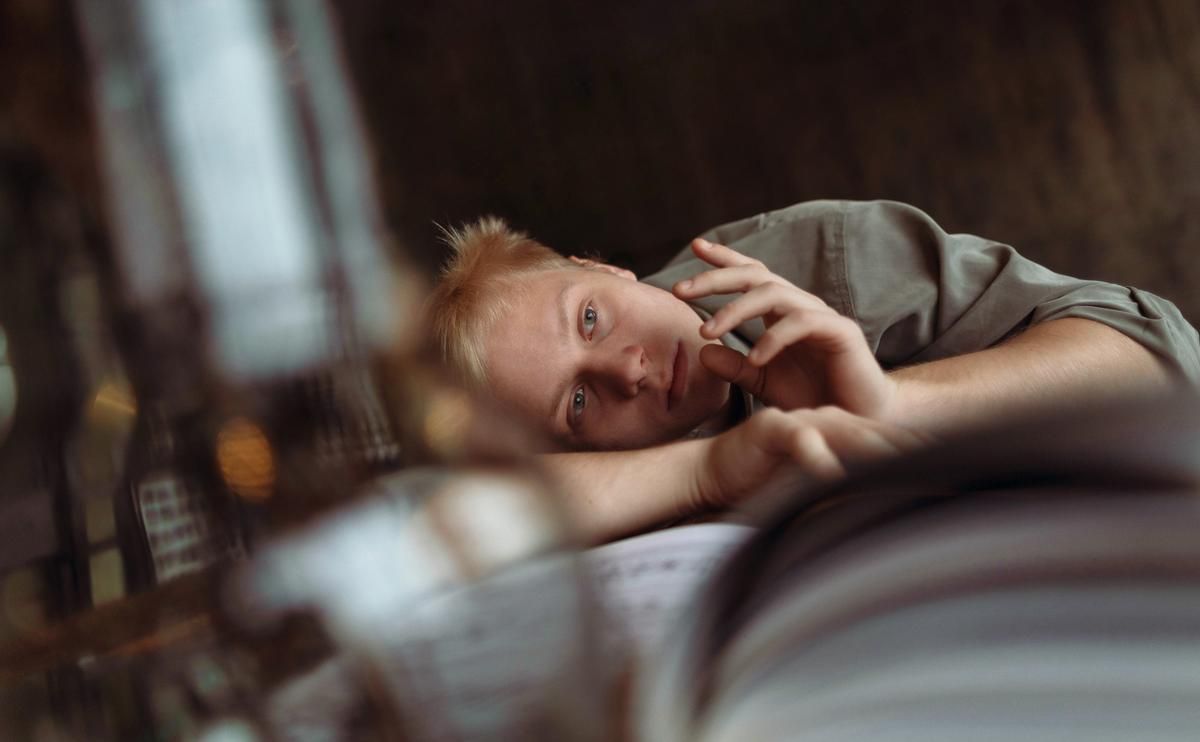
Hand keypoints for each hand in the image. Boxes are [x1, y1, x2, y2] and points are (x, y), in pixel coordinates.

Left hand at [673, 238, 895, 417]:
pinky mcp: (841, 333)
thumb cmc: (813, 399)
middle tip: (680, 289)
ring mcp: (822, 317)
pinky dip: (773, 339)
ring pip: (775, 294)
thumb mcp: (764, 383)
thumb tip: (703, 349)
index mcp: (782, 313)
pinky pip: (802, 323)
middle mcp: (801, 307)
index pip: (752, 274)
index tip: (695, 246)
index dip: (725, 258)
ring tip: (707, 332)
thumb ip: (735, 367)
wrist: (855, 422)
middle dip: (716, 277)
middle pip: (756, 276)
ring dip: (735, 310)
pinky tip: (755, 359)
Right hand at [690, 406, 928, 511]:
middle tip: (945, 463)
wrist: (711, 471)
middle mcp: (822, 425)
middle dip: (907, 448)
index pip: (882, 445)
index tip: (953, 473)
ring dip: (871, 445)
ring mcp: (797, 425)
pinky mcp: (769, 429)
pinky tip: (830, 468)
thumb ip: (838, 490)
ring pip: (841, 431)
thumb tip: (882, 516)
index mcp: (835, 435)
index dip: (915, 456)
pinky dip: (814, 452)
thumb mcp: (807, 489)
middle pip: (872, 435)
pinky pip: (795, 437)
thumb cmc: (763, 481)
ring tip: (904, 458)